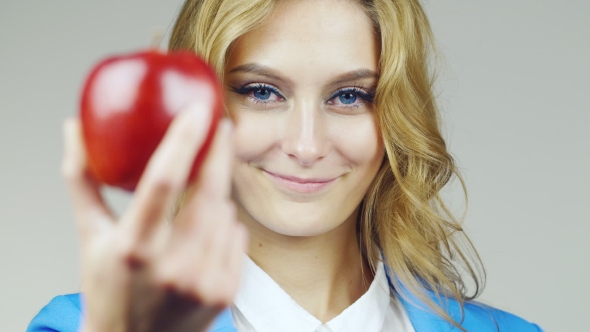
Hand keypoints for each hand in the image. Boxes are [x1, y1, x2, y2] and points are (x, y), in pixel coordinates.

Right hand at [62, 102, 247, 331]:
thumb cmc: (109, 288)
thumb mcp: (90, 236)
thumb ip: (81, 181)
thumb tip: (73, 129)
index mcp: (133, 247)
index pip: (163, 182)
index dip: (183, 140)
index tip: (197, 110)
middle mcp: (171, 266)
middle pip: (209, 194)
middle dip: (219, 154)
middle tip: (222, 126)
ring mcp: (203, 282)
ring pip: (225, 213)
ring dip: (215, 199)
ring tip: (192, 208)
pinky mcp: (225, 292)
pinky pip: (236, 237)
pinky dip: (223, 227)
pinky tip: (203, 237)